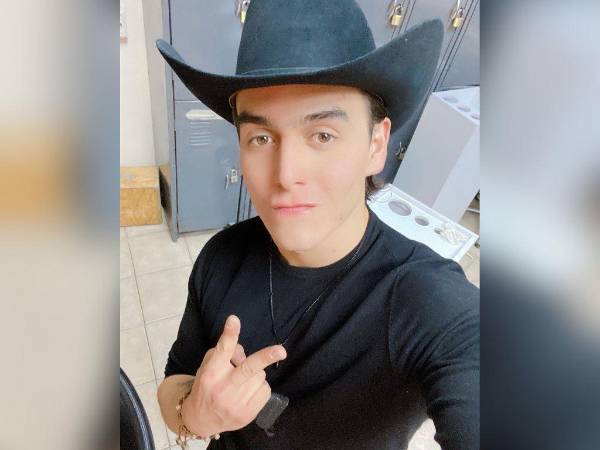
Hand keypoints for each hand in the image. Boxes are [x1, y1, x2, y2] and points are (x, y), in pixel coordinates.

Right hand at [181, 315, 286, 436]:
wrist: (201, 419)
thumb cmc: (208, 385)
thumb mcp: (209, 365)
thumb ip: (225, 352)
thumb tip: (244, 351)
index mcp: (211, 372)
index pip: (222, 350)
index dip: (230, 334)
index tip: (234, 319)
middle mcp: (223, 388)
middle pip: (249, 368)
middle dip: (266, 357)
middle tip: (281, 350)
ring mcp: (236, 403)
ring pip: (260, 376)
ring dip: (255, 375)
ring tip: (242, 382)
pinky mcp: (247, 415)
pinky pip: (265, 391)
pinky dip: (259, 388)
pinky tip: (247, 393)